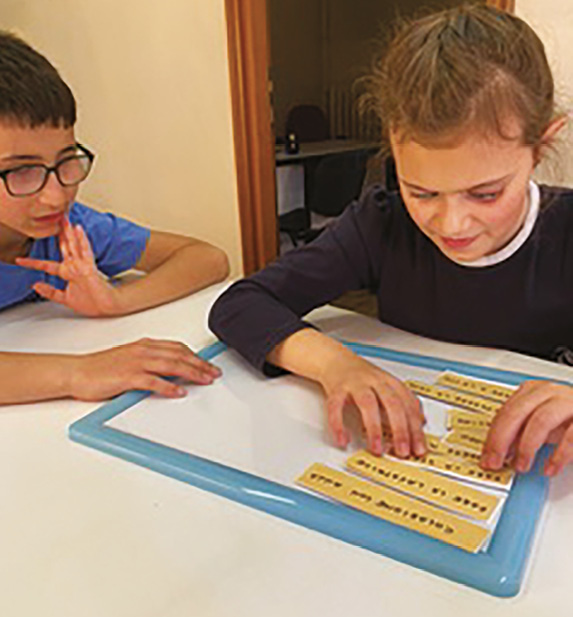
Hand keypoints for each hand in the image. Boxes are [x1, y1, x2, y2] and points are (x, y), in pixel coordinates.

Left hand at [16, 218, 122, 316]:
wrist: (106, 307)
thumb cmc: (91, 303)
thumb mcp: (64, 298)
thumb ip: (50, 292)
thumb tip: (35, 285)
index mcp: (68, 273)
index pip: (48, 265)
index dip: (33, 263)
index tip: (20, 260)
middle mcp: (74, 267)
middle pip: (64, 247)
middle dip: (59, 233)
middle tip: (55, 219)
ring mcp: (82, 266)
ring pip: (73, 245)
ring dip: (68, 232)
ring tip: (64, 219)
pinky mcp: (90, 268)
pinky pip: (86, 252)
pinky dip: (82, 241)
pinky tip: (78, 229)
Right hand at [68, 338, 221, 399]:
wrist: (77, 372)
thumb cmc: (101, 368)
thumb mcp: (131, 359)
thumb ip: (151, 362)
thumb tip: (172, 370)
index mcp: (145, 345)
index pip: (178, 348)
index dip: (196, 356)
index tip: (209, 364)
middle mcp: (143, 351)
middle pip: (179, 355)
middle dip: (200, 364)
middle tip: (214, 373)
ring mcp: (135, 363)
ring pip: (171, 365)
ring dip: (191, 373)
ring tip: (205, 380)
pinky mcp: (127, 377)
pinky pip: (153, 381)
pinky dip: (168, 386)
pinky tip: (179, 392)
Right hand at [318, 352, 425, 456]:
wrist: (334, 359)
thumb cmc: (360, 375)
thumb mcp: (385, 384)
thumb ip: (403, 402)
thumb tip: (421, 422)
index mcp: (389, 381)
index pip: (408, 404)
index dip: (415, 427)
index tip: (418, 448)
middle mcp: (374, 380)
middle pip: (392, 403)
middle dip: (400, 429)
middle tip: (402, 451)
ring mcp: (355, 383)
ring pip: (368, 403)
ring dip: (374, 428)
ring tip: (376, 448)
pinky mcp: (336, 388)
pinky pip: (337, 407)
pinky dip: (338, 424)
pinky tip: (343, 439)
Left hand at [481, 380, 572, 475]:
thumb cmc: (570, 417)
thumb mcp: (540, 424)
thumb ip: (519, 434)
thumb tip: (498, 451)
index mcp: (532, 391)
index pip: (504, 412)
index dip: (492, 436)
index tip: (486, 457)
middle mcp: (548, 393)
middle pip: (517, 413)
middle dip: (502, 440)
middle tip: (496, 462)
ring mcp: (568, 403)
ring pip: (541, 420)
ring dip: (527, 446)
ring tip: (522, 466)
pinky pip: (570, 436)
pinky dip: (558, 455)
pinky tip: (549, 468)